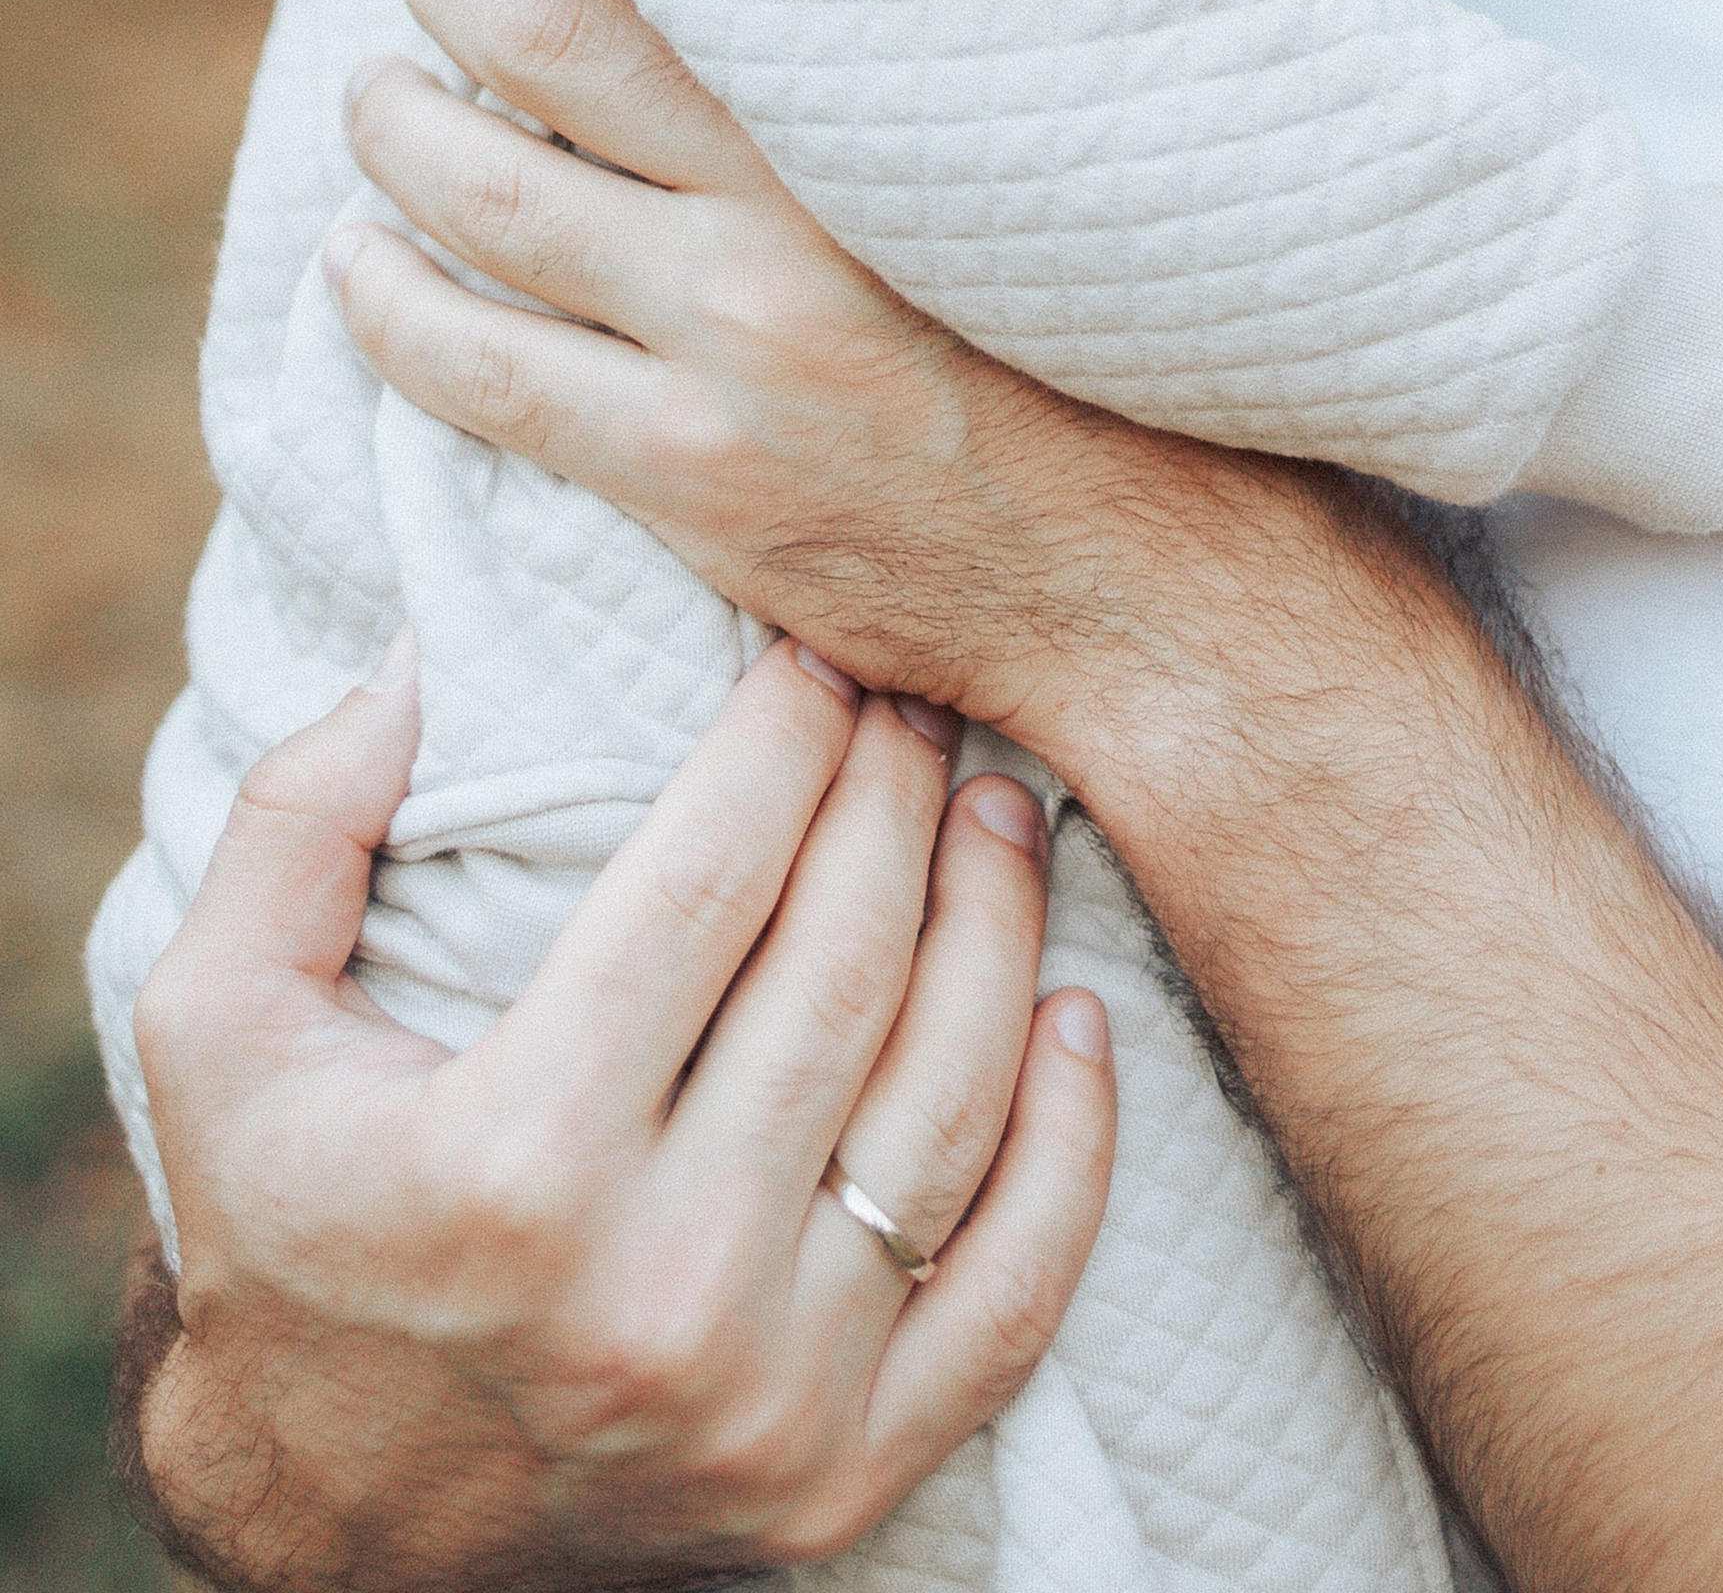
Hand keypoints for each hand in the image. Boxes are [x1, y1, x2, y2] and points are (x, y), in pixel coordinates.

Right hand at [128, 629, 1113, 1591]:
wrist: (332, 1535)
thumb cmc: (285, 1236)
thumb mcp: (212, 1029)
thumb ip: (294, 826)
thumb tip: (413, 653)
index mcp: (511, 1166)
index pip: (712, 881)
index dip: (786, 739)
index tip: (818, 652)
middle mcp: (656, 1290)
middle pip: (847, 970)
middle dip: (899, 800)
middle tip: (922, 702)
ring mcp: (768, 1399)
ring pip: (950, 1104)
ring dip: (999, 930)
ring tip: (1000, 814)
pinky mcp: (846, 1477)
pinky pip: (1015, 1290)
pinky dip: (1070, 1145)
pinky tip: (1075, 1015)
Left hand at [321, 0, 1272, 754]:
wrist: (1168, 591)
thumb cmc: (1165, 347)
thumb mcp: (1162, 125)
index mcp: (880, 97)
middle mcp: (785, 209)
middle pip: (532, 45)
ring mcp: (722, 347)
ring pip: (481, 201)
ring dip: (396, 128)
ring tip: (380, 95)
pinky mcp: (685, 474)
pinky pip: (477, 374)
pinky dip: (388, 308)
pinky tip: (358, 266)